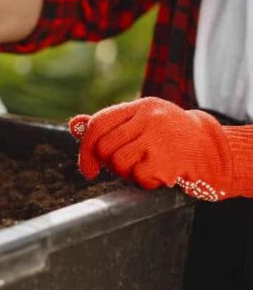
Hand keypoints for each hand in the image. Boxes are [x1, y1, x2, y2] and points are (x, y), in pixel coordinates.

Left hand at [69, 97, 252, 201]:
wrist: (215, 150)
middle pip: (104, 147)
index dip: (85, 149)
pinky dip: (145, 183)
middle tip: (127, 169)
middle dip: (110, 165)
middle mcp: (149, 117)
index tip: (88, 170)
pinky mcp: (168, 158)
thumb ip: (109, 125)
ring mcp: (159, 137)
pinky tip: (161, 176)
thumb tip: (73, 125)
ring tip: (147, 169)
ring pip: (118, 163)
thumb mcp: (142, 123)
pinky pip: (138, 177)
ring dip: (128, 174)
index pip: (98, 124)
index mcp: (140, 106)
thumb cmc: (171, 138)